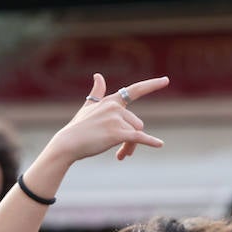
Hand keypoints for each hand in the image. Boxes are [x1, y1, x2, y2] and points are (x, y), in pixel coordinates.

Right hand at [46, 73, 168, 164]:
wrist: (66, 144)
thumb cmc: (76, 129)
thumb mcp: (87, 108)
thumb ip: (96, 93)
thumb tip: (98, 75)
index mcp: (111, 101)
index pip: (134, 90)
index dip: (151, 85)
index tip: (166, 80)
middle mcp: (115, 107)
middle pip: (136, 123)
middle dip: (132, 140)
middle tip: (122, 155)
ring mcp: (116, 119)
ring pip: (135, 134)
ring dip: (130, 147)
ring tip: (121, 157)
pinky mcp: (116, 133)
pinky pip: (138, 137)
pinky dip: (150, 141)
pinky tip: (159, 144)